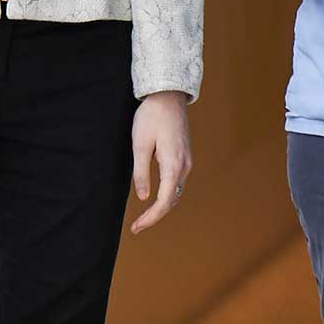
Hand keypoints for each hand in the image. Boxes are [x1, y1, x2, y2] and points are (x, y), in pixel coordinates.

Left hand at [130, 90, 191, 234]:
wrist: (168, 96)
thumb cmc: (152, 117)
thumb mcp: (140, 144)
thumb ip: (141, 172)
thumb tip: (144, 197)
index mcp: (173, 165)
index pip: (164, 201)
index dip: (151, 218)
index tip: (136, 228)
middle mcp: (184, 166)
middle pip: (172, 200)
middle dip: (155, 215)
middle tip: (137, 226)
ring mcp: (187, 160)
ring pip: (176, 192)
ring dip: (162, 206)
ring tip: (144, 216)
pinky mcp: (184, 155)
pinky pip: (177, 182)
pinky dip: (167, 194)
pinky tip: (156, 196)